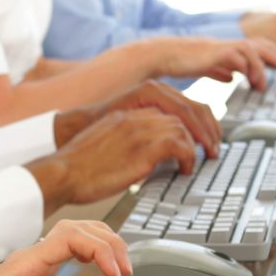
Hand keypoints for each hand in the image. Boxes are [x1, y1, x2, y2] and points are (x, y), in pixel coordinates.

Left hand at [0, 220, 132, 275]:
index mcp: (28, 260)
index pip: (72, 236)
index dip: (99, 249)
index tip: (115, 273)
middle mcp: (35, 254)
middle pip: (81, 228)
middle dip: (109, 243)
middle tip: (125, 269)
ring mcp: (40, 259)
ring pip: (80, 234)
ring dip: (105, 246)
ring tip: (121, 266)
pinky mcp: (43, 271)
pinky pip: (75, 250)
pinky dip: (95, 255)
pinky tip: (105, 268)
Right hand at [55, 80, 220, 157]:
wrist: (62, 172)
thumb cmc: (80, 165)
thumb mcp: (107, 142)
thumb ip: (130, 139)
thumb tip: (153, 156)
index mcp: (128, 111)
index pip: (173, 103)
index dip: (194, 118)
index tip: (203, 134)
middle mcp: (136, 114)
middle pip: (184, 110)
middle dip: (204, 129)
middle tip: (212, 149)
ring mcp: (138, 128)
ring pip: (184, 125)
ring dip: (198, 145)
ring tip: (199, 161)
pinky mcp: (141, 146)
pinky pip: (179, 143)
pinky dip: (188, 156)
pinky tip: (184, 169)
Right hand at [146, 37, 275, 91]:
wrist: (164, 55)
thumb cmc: (183, 62)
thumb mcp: (207, 68)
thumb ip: (221, 70)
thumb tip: (232, 77)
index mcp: (232, 48)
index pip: (262, 49)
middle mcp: (232, 44)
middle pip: (265, 46)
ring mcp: (225, 46)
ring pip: (255, 49)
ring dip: (265, 67)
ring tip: (264, 85)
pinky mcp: (217, 51)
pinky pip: (240, 56)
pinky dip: (248, 68)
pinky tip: (250, 80)